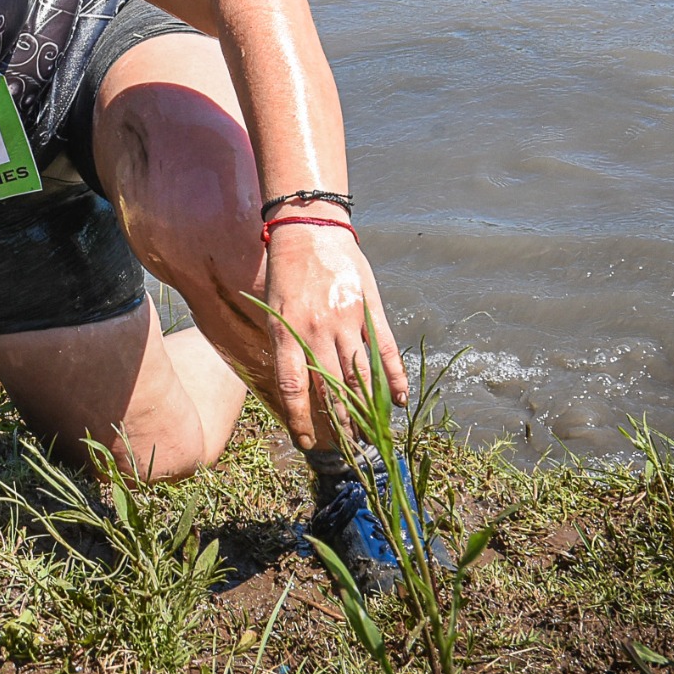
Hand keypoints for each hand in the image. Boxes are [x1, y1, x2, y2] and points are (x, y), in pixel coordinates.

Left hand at [260, 222, 409, 448]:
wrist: (310, 227)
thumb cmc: (286, 270)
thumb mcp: (276, 309)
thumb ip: (287, 344)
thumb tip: (296, 385)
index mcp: (289, 331)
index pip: (294, 388)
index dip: (300, 418)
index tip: (305, 441)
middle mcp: (319, 330)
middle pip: (332, 388)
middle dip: (339, 422)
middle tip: (346, 446)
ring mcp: (348, 321)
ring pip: (360, 375)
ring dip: (365, 408)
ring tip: (369, 434)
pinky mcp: (370, 310)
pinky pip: (385, 350)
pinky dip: (394, 377)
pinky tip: (398, 400)